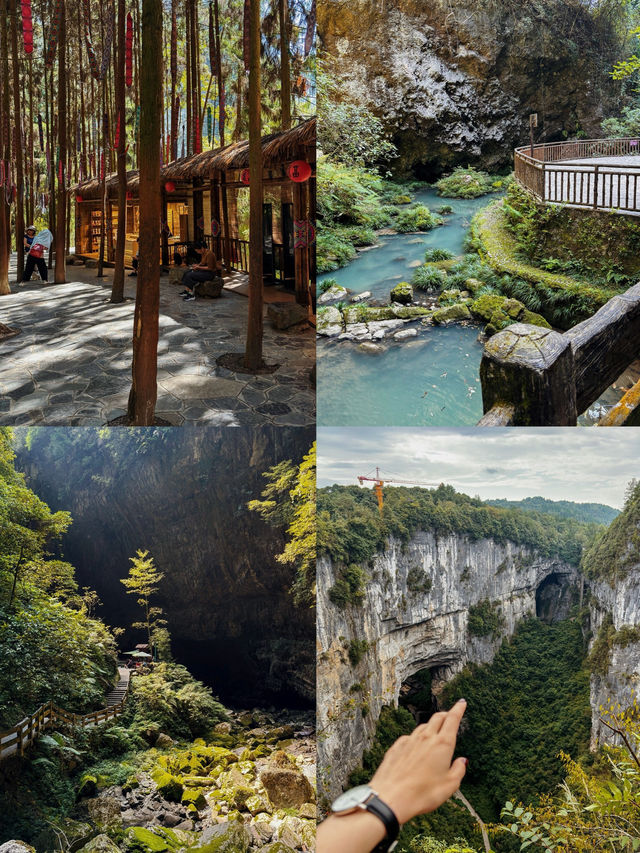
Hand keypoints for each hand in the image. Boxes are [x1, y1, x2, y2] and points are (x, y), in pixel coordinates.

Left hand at [370, 699, 467, 824]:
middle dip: (445, 714)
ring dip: (431, 726)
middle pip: (437, 718)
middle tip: (450, 715)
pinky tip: (415, 745)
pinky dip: (416, 737)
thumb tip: (462, 761)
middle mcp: (425, 738)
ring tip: (434, 731)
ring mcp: (409, 740)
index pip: (452, 720)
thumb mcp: (449, 786)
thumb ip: (458, 771)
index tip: (462, 702)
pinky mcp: (397, 747)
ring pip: (423, 727)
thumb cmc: (423, 794)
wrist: (392, 797)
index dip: (458, 709)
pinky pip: (409, 737)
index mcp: (442, 744)